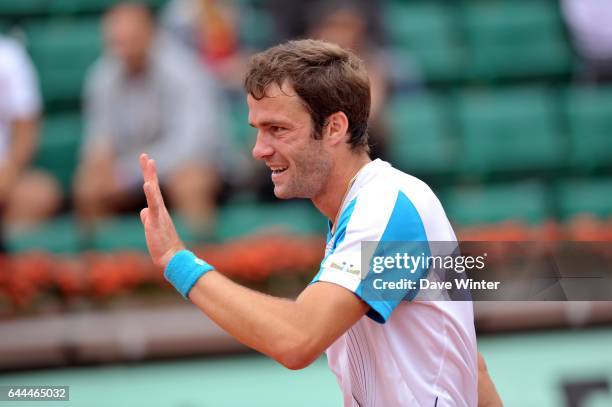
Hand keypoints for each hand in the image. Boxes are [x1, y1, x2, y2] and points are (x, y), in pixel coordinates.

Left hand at [139, 153, 184, 267]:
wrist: (171, 257)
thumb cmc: (162, 244)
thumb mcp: (151, 228)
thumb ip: (147, 217)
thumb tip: (143, 211)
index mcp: (157, 210)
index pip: (152, 189)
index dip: (149, 175)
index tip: (147, 161)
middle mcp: (159, 209)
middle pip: (153, 185)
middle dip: (149, 170)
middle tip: (145, 156)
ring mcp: (159, 214)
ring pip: (153, 192)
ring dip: (150, 176)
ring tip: (149, 162)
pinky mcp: (156, 221)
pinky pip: (153, 206)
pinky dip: (151, 195)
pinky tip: (147, 184)